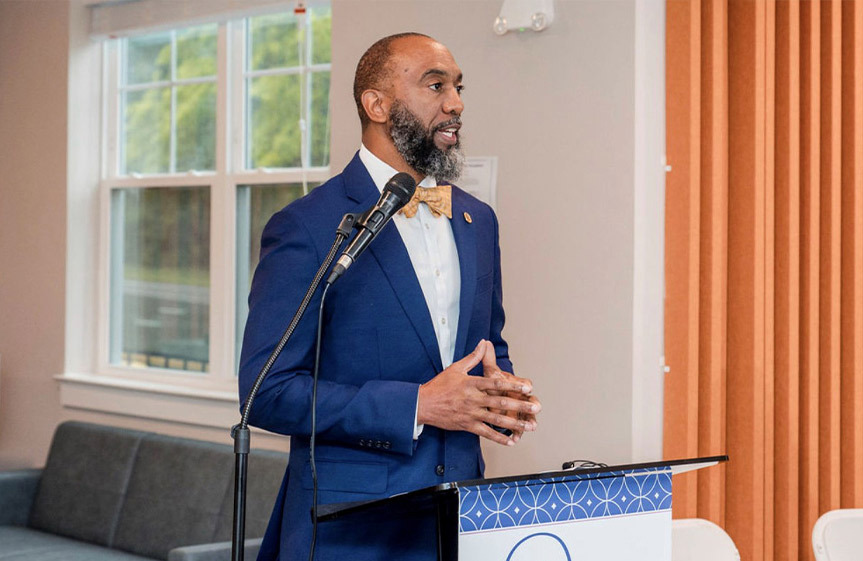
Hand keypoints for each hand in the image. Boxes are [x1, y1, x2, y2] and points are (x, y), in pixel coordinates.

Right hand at [417, 340, 539, 445]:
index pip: (496, 383)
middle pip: (501, 403)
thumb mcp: (456, 368)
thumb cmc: (439, 385)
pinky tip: (511, 441)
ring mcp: (471, 414)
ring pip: (496, 420)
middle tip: (536, 407)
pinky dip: (499, 438)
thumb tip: (484, 343)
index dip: (513, 385)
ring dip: (515, 424)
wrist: (423, 404)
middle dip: (520, 405)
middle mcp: (473, 399)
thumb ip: (473, 357)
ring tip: (530, 425)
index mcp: (472, 383)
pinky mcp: (467, 426)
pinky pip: (486, 433)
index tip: (528, 387)